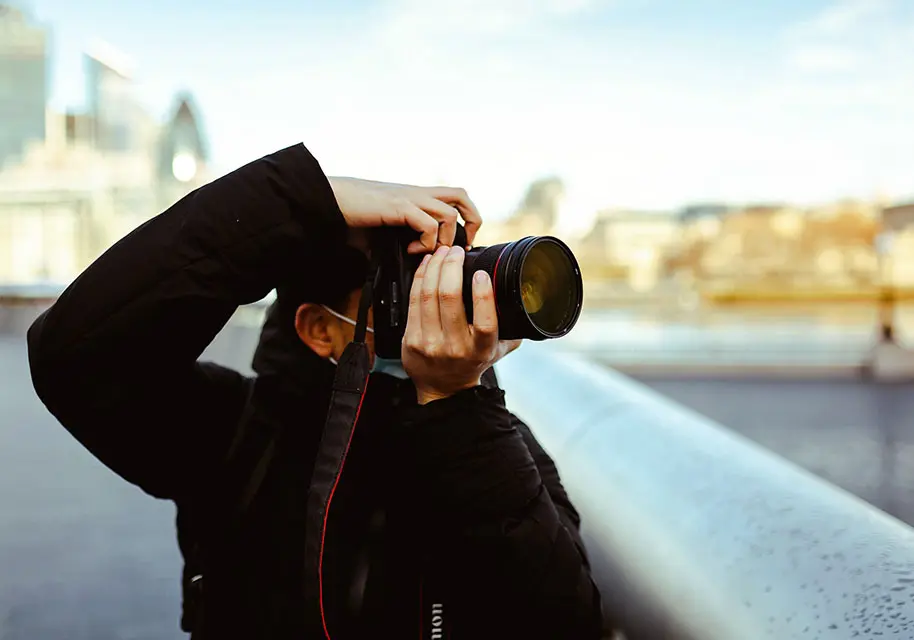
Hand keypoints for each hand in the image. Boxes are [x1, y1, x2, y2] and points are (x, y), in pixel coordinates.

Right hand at [328, 177, 481, 252]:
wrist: (329, 199)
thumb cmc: (352, 214)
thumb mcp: (381, 230)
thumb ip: (395, 243)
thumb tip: (399, 267)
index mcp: (417, 196)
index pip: (455, 196)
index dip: (466, 217)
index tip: (457, 243)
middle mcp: (418, 193)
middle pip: (461, 195)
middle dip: (470, 221)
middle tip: (460, 246)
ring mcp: (410, 198)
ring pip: (449, 214)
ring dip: (444, 239)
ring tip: (428, 253)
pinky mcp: (399, 207)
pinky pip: (427, 224)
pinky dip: (425, 242)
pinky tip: (410, 251)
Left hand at [403, 244, 521, 404]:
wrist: (443, 388)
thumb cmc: (473, 361)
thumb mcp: (499, 349)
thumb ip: (513, 325)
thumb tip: (531, 297)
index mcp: (481, 349)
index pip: (485, 321)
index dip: (483, 294)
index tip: (482, 273)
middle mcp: (455, 347)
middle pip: (450, 299)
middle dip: (452, 266)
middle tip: (456, 251)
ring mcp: (430, 343)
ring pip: (429, 295)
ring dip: (435, 267)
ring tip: (442, 253)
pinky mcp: (411, 338)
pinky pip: (413, 300)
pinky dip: (420, 277)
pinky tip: (427, 265)